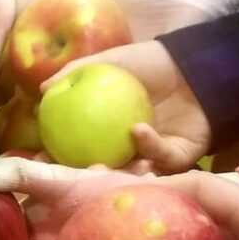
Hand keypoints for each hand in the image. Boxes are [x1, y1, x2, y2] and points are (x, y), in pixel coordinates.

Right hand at [43, 40, 211, 172]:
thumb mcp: (111, 60)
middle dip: (89, 178)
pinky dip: (149, 146)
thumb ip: (77, 71)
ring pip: (133, 174)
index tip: (41, 161)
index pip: (79, 149)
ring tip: (104, 165)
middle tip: (76, 174)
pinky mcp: (180, 158)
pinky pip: (162, 158)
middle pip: (104, 171)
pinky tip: (138, 130)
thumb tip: (41, 89)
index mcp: (110, 131)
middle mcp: (129, 149)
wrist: (197, 63)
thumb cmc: (153, 61)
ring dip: (120, 172)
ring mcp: (153, 156)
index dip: (59, 158)